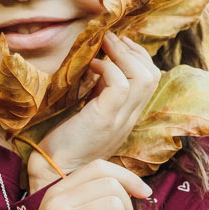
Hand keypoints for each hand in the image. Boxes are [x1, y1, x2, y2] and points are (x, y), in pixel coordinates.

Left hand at [25, 32, 163, 187]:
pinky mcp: (105, 119)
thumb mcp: (91, 112)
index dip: (139, 57)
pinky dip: (108, 68)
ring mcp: (120, 119)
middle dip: (134, 50)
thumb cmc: (67, 142)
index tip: (118, 45)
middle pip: (153, 76)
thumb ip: (100, 93)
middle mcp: (130, 117)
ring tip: (104, 45)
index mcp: (129, 116)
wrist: (56, 171)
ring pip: (143, 77)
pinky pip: (120, 85)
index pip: (151, 80)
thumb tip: (100, 65)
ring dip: (123, 54)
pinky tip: (91, 66)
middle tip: (112, 38)